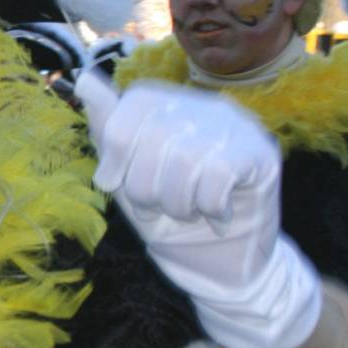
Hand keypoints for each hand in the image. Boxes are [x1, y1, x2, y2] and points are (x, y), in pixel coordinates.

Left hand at [75, 73, 320, 347]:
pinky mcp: (262, 154)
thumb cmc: (168, 220)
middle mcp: (206, 106)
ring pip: (186, 156)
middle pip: (157, 134)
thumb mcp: (125, 178)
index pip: (135, 103)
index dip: (116, 148)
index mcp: (171, 106)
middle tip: (158, 208)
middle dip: (145, 186)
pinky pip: (218, 173)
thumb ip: (108, 131)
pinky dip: (208, 205)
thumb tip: (84, 80)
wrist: (220, 268)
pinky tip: (216, 216)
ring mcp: (239, 127)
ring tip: (188, 213)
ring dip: (178, 201)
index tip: (112, 184)